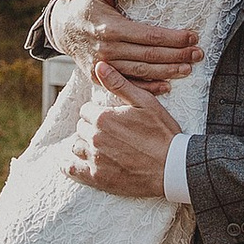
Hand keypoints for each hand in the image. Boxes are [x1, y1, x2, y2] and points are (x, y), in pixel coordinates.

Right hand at [52, 0, 201, 89]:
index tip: (192, 36)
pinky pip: (128, 84)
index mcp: (110, 28)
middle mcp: (107, 50)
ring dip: (168, 72)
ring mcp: (103, 66)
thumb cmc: (85, 7)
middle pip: (149, 56)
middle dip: (177, 55)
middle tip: (198, 54)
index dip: (172, 37)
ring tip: (188, 69)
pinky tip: (166, 86)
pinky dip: (148, 87)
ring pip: (141, 72)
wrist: (62, 29)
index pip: (148, 35)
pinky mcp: (100, 78)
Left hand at [65, 70, 183, 200]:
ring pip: (77, 146)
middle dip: (92, 128)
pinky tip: (76, 163)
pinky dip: (70, 165)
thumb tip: (99, 65)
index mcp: (103, 118)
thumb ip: (119, 84)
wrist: (173, 167)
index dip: (98, 112)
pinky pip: (72, 170)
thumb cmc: (162, 133)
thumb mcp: (145, 102)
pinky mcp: (97, 178)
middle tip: (110, 133)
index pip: (86, 110)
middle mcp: (95, 138)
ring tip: (102, 148)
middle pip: (82, 127)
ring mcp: (94, 159)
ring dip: (85, 145)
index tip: (110, 117)